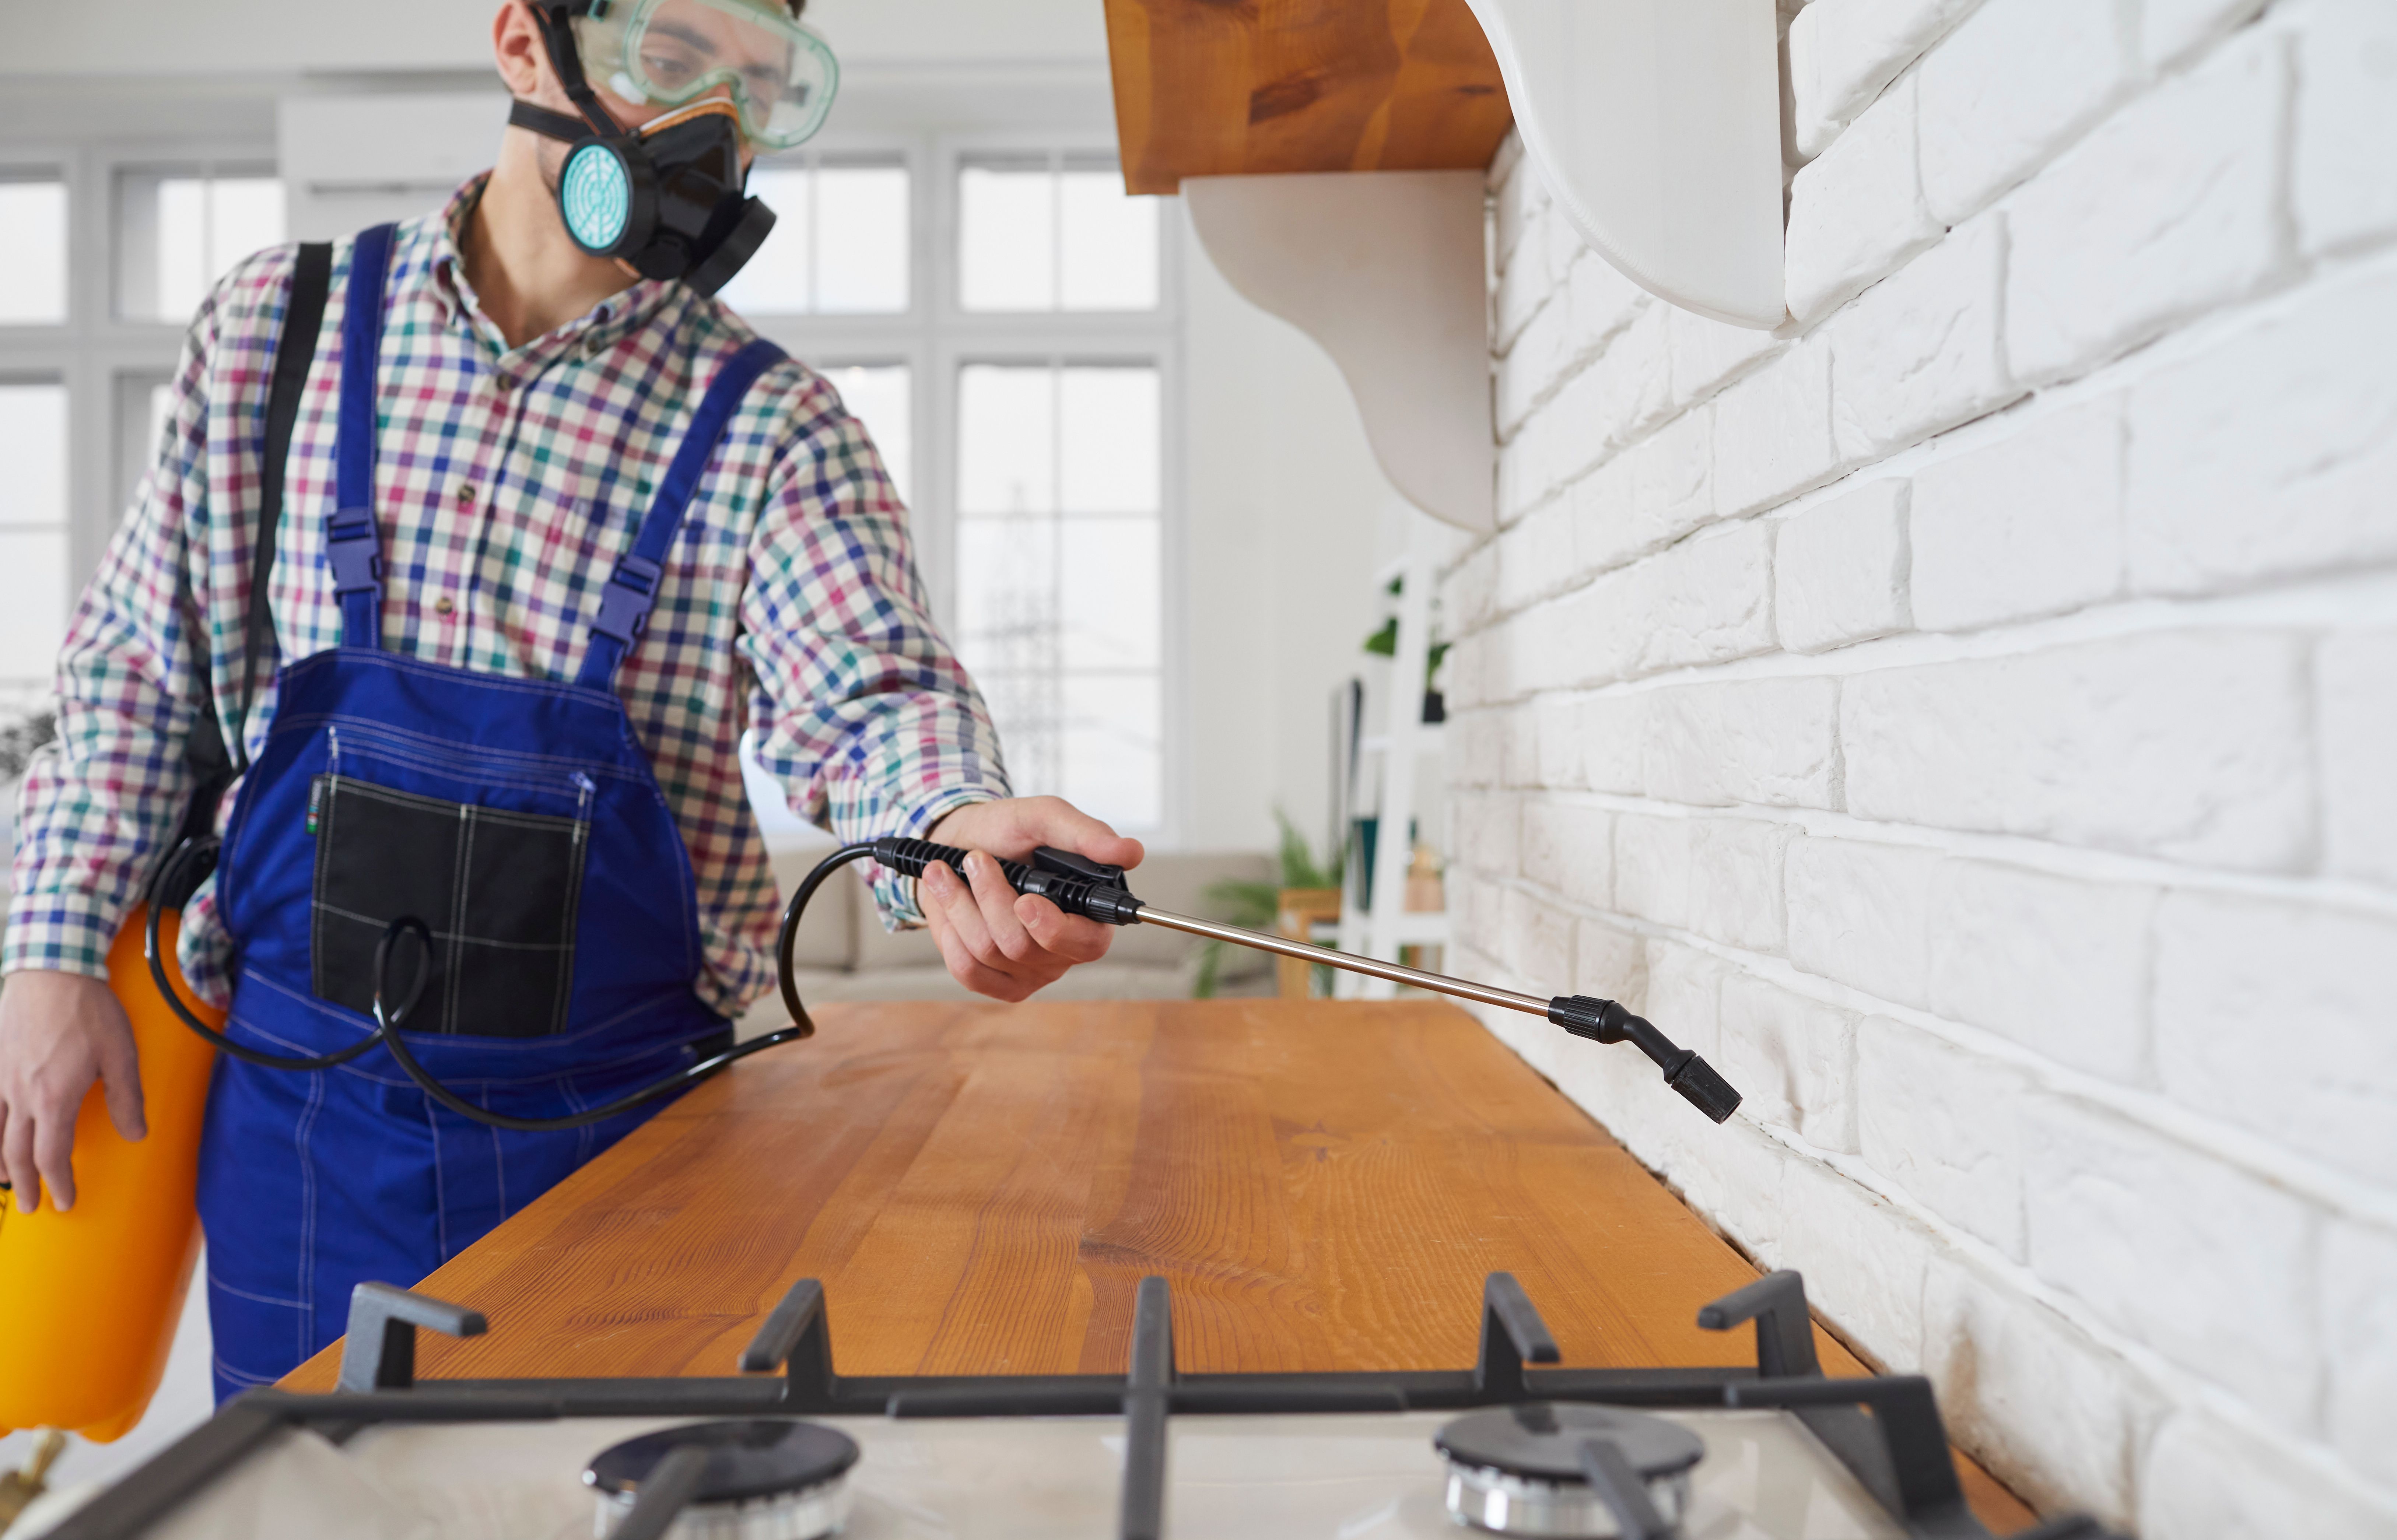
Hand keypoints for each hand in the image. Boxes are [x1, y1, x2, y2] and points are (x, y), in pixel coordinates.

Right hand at [0, 969, 144, 1212]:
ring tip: (5, 1181)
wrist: (51, 972)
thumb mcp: (121, 1054)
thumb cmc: (89, 1011)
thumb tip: (137, 1134)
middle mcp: (21, 1095)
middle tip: (33, 1205)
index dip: (60, 1182)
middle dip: (26, 1184)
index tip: (67, 1200)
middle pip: (17, 1153)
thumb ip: (127, 1097)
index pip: (53, 1155)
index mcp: (55, 1098)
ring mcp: (1, 1079)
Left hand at [919, 797, 1144, 1002]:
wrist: (959, 844)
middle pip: (1024, 947)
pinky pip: (967, 969)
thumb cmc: (1008, 832)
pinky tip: (947, 899)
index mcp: (1088, 915)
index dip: (1054, 929)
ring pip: (990, 953)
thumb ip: (1085, 834)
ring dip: (961, 905)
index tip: (1025, 901)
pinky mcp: (992, 980)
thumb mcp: (1044, 818)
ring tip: (947, 870)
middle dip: (992, 899)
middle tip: (976, 859)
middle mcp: (1062, 950)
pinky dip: (949, 928)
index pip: (1088, 944)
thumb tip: (1131, 852)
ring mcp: (1027, 971)